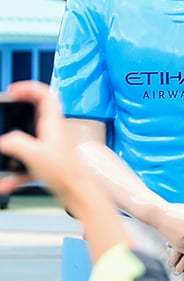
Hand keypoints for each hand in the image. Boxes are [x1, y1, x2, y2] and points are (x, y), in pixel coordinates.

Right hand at [0, 81, 81, 195]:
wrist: (79, 193)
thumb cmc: (65, 172)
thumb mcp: (34, 154)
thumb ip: (15, 143)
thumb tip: (3, 140)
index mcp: (53, 123)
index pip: (46, 94)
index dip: (29, 87)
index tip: (12, 91)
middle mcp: (54, 131)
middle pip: (36, 112)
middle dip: (18, 110)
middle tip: (6, 111)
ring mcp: (51, 145)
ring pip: (28, 138)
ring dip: (13, 145)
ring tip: (2, 151)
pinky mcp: (48, 160)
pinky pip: (27, 161)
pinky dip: (15, 172)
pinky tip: (5, 184)